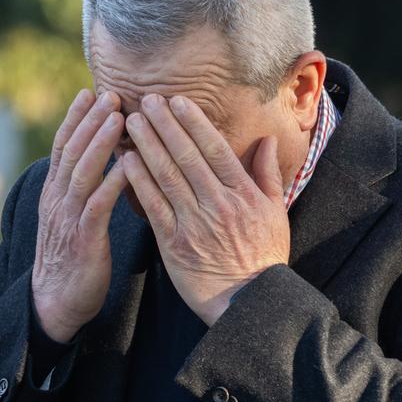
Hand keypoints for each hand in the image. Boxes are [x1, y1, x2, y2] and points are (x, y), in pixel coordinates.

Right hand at [32, 89, 128, 342]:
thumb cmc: (69, 261)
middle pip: (72, 152)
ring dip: (101, 143)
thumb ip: (78, 192)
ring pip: (83, 172)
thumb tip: (93, 165)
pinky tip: (130, 164)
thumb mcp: (68, 220)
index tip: (89, 93)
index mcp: (54, 195)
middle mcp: (57, 201)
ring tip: (118, 117)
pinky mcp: (83, 238)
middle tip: (109, 94)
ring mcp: (68, 218)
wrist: (54, 303)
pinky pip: (98, 204)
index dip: (74, 119)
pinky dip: (113, 182)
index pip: (63, 148)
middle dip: (89, 121)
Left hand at [120, 93, 289, 323]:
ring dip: (147, 146)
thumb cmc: (263, 256)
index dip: (193, 123)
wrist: (248, 301)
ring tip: (130, 122)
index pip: (215, 149)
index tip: (176, 101)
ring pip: (167, 176)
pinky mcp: (174, 243)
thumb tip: (264, 140)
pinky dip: (139, 182)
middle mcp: (218, 204)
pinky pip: (153, 207)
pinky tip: (125, 161)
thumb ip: (267, 174)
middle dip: (164, 125)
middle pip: (187, 156)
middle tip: (145, 100)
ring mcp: (194, 223)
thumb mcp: (276, 213)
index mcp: (243, 193)